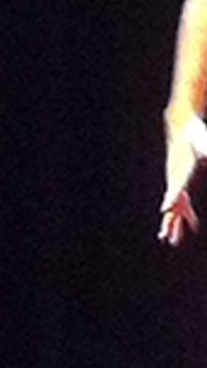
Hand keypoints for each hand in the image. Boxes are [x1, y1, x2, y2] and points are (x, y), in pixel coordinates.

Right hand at [159, 114, 206, 244]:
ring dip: (175, 224)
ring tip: (170, 240)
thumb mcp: (202, 141)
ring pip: (176, 208)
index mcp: (181, 172)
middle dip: (170, 221)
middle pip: (171, 205)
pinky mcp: (181, 182)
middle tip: (166, 237)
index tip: (165, 210)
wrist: (182, 126)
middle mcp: (175, 180)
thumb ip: (205, 149)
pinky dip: (188, 215)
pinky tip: (194, 226)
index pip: (176, 189)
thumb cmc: (194, 133)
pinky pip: (184, 203)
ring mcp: (177, 183)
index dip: (171, 200)